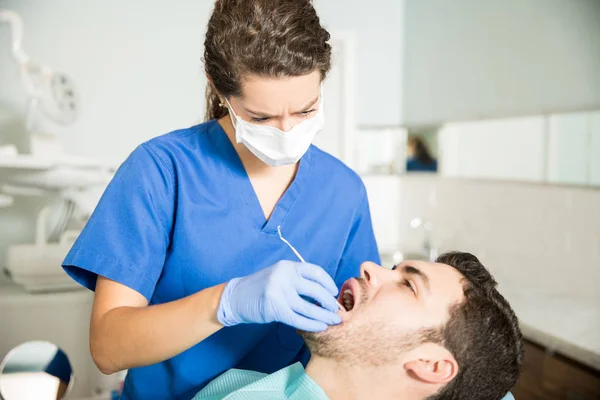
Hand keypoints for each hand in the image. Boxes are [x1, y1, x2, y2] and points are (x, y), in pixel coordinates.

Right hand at [217, 260, 341, 331]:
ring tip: (333, 321)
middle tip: (336, 310)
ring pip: (309, 308)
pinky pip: (299, 319)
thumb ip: (297, 280)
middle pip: (316, 290)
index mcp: (288, 266)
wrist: (235, 297)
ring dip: (324, 316)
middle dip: (329, 302)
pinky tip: (320, 327)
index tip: (333, 292)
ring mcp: (279, 292)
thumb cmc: (260, 287)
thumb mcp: (279, 275)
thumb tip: (323, 293)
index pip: (316, 272)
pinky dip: (312, 325)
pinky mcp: (275, 309)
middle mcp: (284, 277)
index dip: (328, 283)